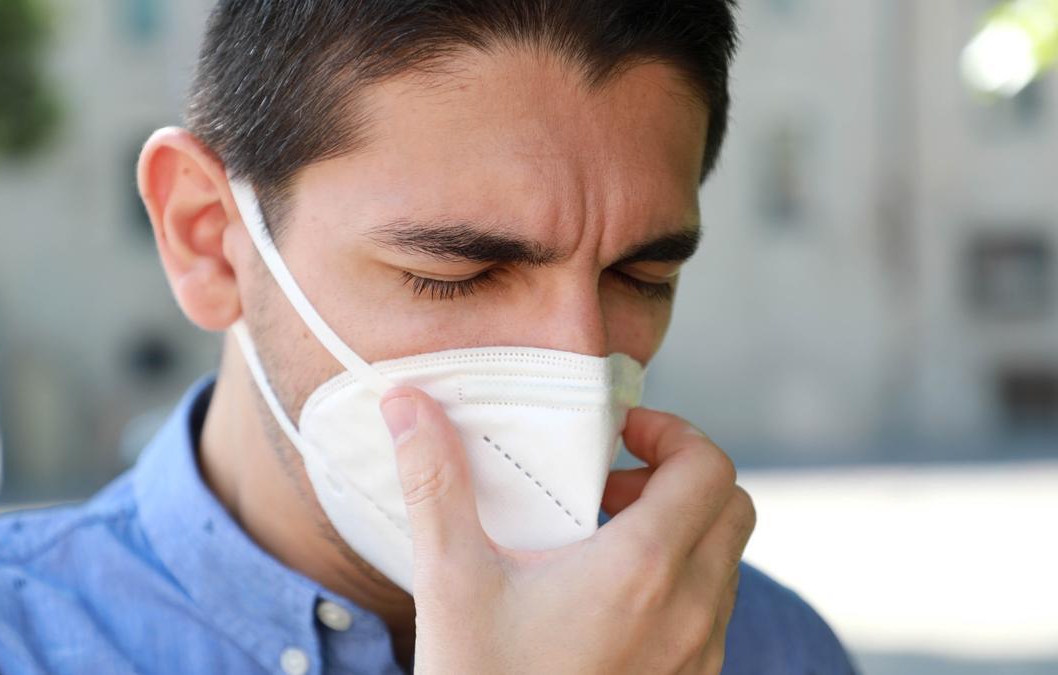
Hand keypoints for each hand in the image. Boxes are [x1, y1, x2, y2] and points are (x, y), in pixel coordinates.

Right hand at [379, 387, 755, 674]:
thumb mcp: (452, 580)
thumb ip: (436, 483)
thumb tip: (408, 405)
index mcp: (642, 569)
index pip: (709, 467)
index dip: (672, 434)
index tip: (619, 438)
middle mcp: (688, 610)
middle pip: (733, 507)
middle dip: (678, 478)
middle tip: (609, 487)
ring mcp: (697, 654)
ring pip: (725, 561)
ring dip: (680, 531)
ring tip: (602, 541)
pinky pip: (711, 612)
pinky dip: (679, 583)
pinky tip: (608, 599)